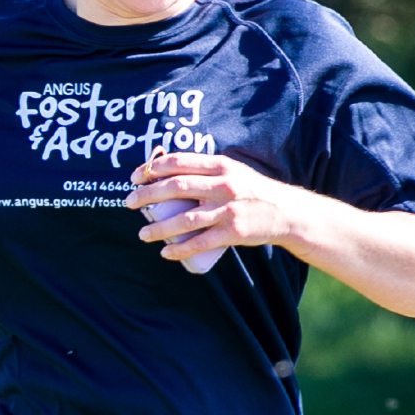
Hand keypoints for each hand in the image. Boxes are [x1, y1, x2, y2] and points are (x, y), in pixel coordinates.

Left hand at [126, 150, 307, 262]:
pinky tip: (166, 253)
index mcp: (220, 166)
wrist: (286, 212)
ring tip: (142, 234)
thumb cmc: (251, 190)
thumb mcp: (232, 171)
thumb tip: (167, 169)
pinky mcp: (232, 232)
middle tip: (128, 202)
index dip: (152, 168)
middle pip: (176, 188)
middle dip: (146, 195)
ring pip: (184, 219)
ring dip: (158, 228)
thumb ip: (205, 169)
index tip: (135, 176)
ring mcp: (227, 210)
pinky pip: (200, 243)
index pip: (179, 162)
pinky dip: (180, 250)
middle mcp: (223, 185)